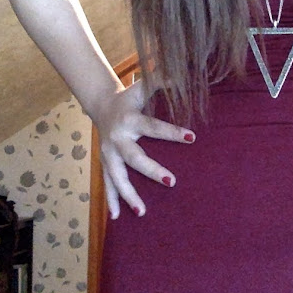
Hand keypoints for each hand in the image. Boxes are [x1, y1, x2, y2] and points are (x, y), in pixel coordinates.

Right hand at [95, 79, 195, 218]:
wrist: (100, 105)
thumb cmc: (129, 98)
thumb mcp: (142, 87)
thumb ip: (160, 80)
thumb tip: (181, 74)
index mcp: (130, 119)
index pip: (153, 126)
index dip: (172, 132)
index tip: (192, 137)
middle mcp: (117, 139)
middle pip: (134, 158)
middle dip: (152, 170)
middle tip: (172, 181)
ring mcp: (109, 154)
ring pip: (117, 178)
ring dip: (128, 195)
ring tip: (142, 212)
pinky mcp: (105, 164)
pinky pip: (107, 185)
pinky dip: (111, 201)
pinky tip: (117, 218)